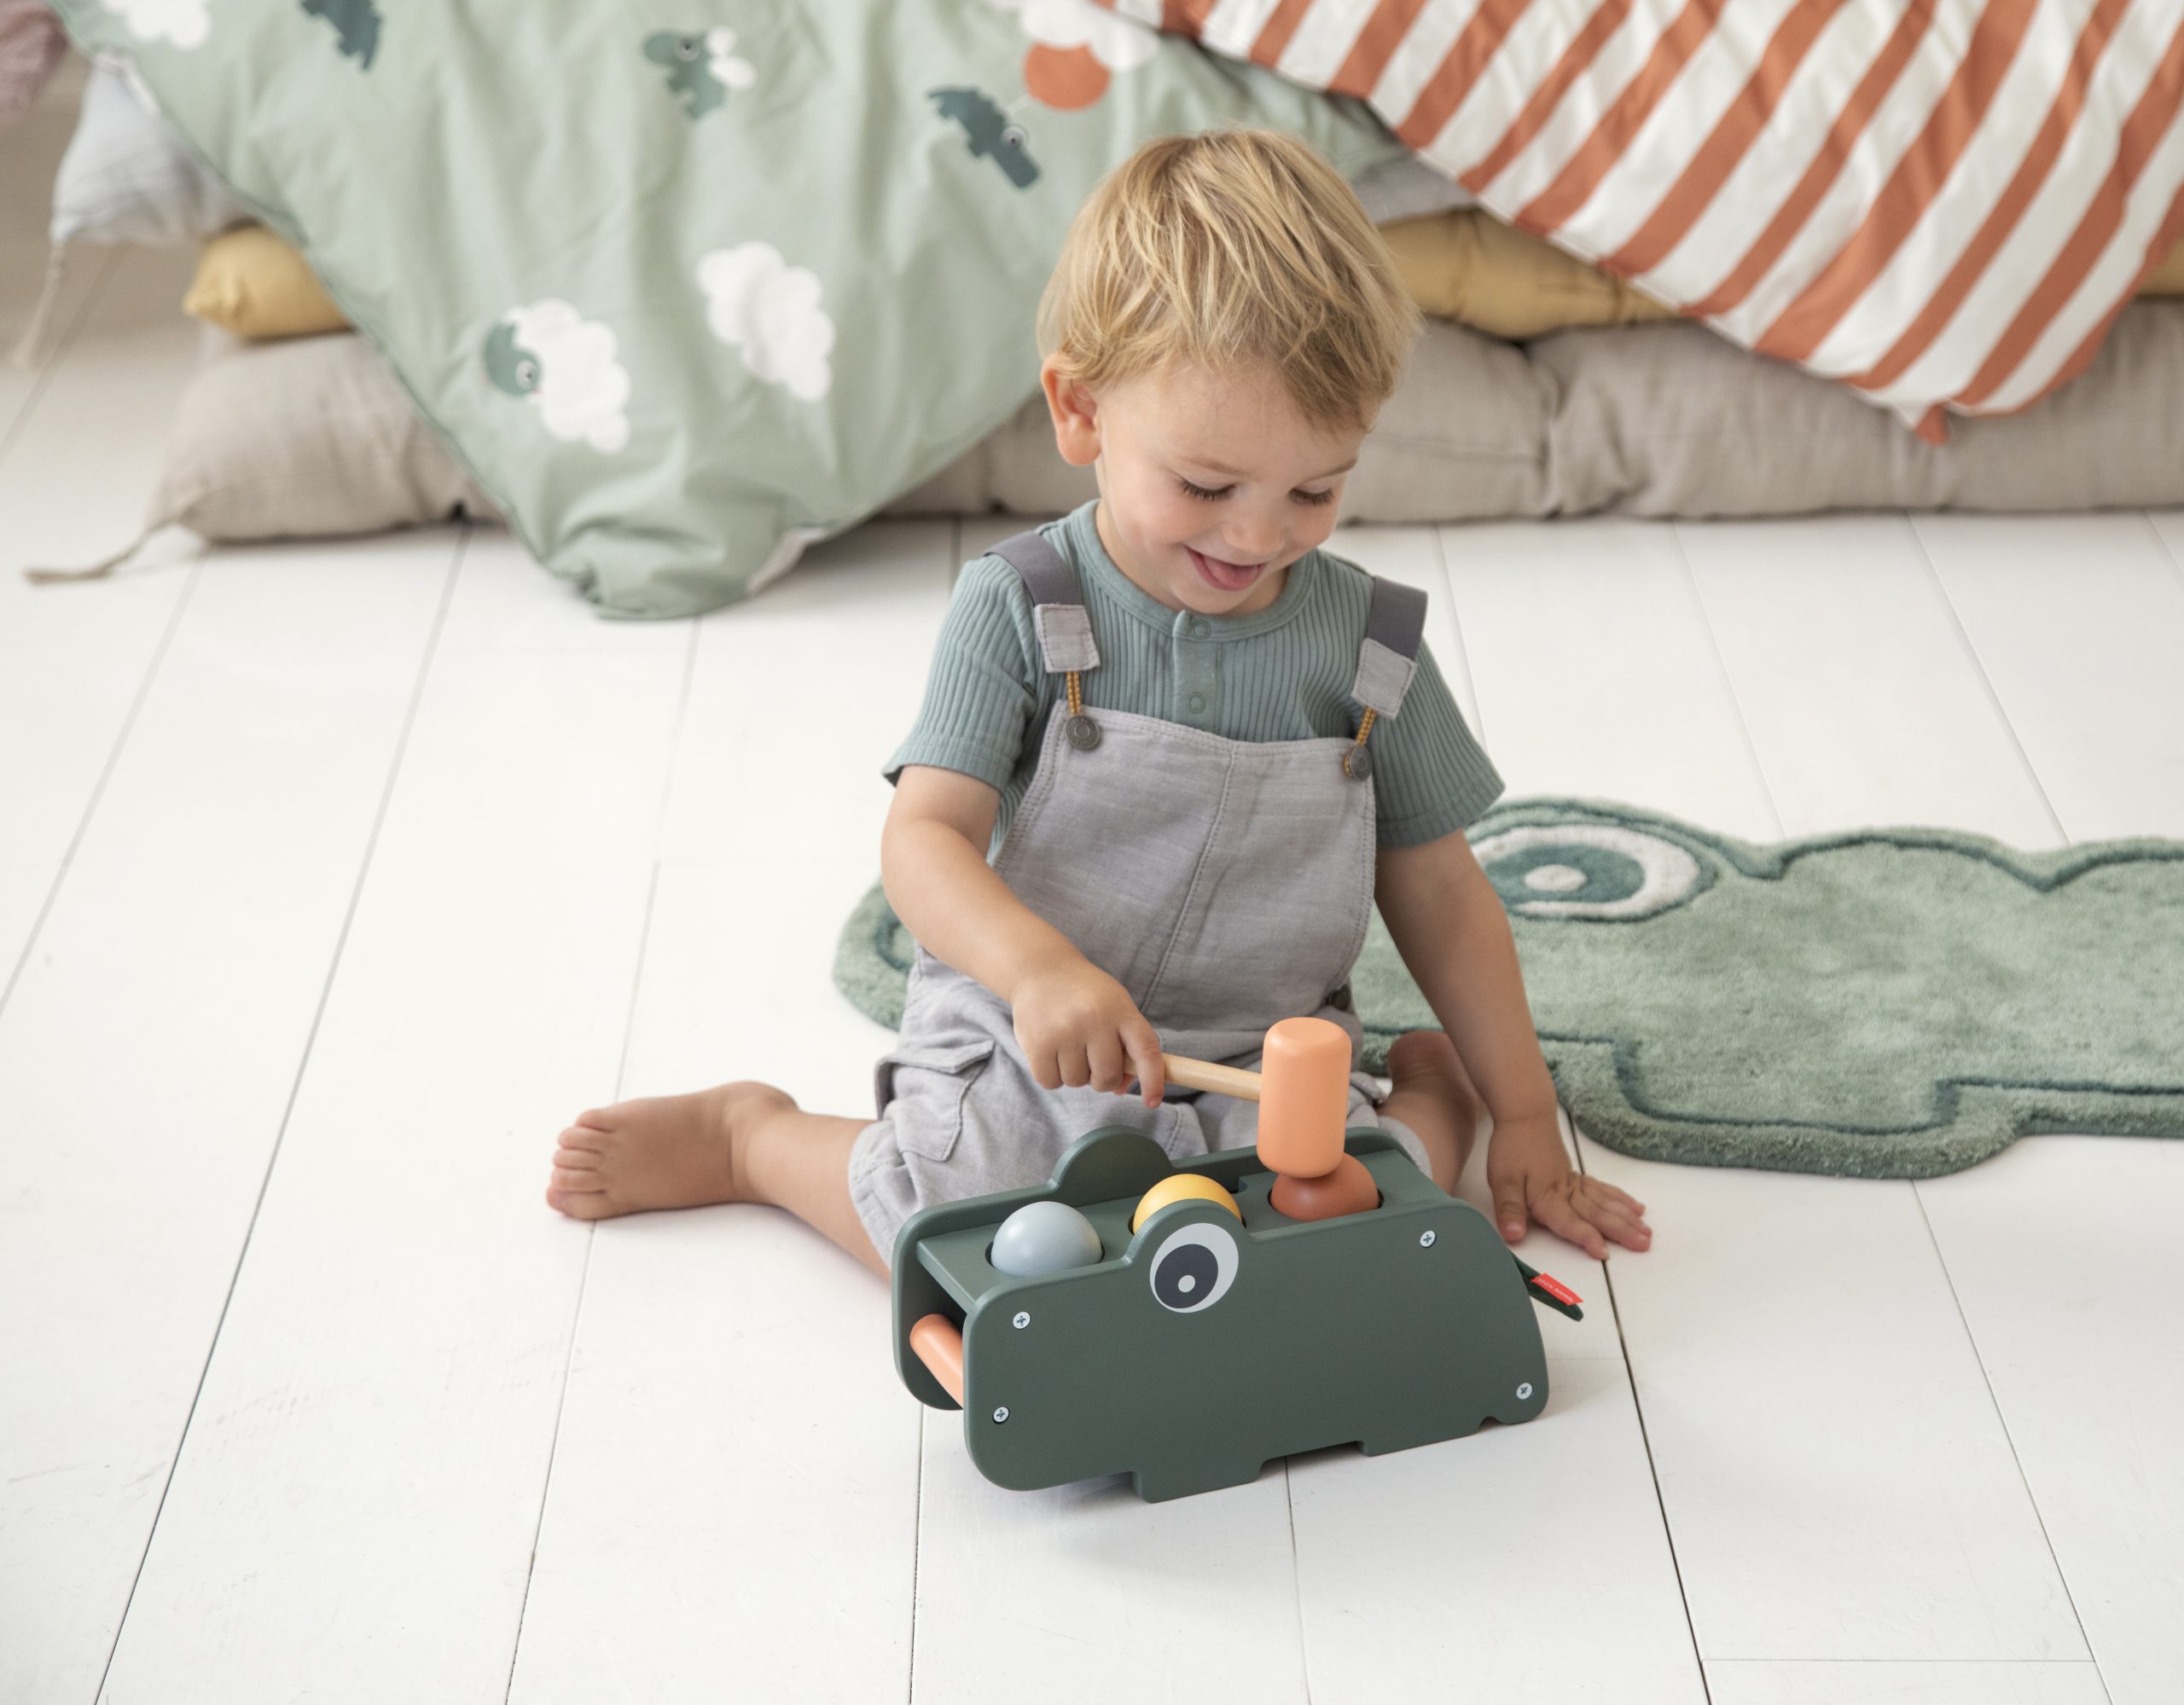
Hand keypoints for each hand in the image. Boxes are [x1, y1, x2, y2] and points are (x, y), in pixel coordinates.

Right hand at [1010, 957, 1164, 1106]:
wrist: (1040, 969)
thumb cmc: (1085, 995)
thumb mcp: (1114, 1007)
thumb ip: (1125, 1046)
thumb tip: (1120, 1089)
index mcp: (1120, 1010)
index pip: (1146, 1051)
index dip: (1153, 1080)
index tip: (1152, 1102)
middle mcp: (1094, 1019)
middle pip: (1107, 1076)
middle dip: (1102, 1078)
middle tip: (1092, 1059)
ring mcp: (1064, 1032)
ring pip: (1077, 1082)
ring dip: (1074, 1073)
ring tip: (1067, 1046)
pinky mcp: (1037, 1044)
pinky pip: (1051, 1082)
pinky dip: (1052, 1075)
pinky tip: (1050, 1052)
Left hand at [1486, 1109, 1650, 1259]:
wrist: (1525, 1115)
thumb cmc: (1512, 1149)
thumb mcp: (1502, 1182)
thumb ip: (1509, 1211)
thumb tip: (1513, 1236)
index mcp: (1548, 1198)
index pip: (1569, 1222)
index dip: (1585, 1237)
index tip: (1604, 1251)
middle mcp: (1567, 1192)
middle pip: (1597, 1214)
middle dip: (1621, 1231)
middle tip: (1644, 1244)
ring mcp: (1575, 1183)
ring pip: (1605, 1203)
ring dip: (1626, 1218)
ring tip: (1646, 1232)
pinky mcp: (1577, 1176)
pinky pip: (1603, 1189)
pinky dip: (1621, 1199)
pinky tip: (1636, 1208)